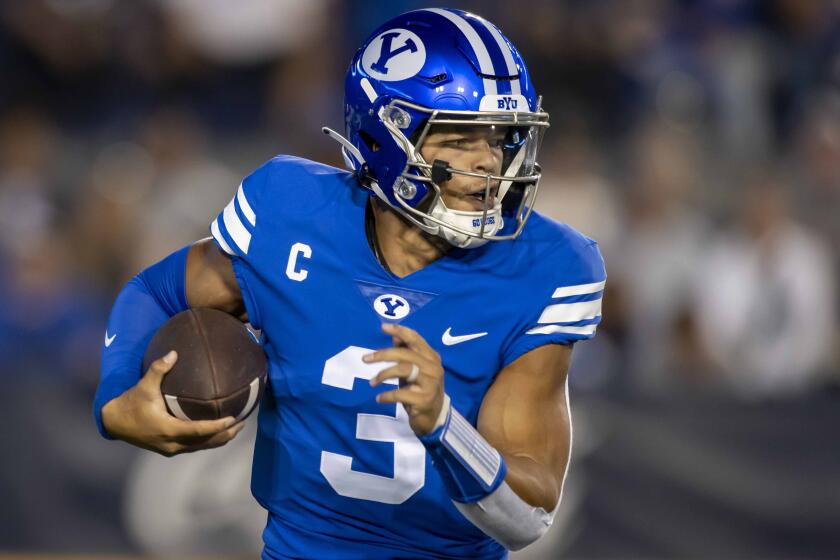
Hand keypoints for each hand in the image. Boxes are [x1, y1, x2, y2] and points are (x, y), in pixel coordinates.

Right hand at [101, 350, 244, 456]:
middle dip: (226, 434)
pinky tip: (219, 429)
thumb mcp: (143, 386)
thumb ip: (158, 369)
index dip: (218, 427)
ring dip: (220, 439)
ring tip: (237, 426)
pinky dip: (209, 439)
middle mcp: (172, 443)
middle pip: (206, 442)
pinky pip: (195, 446)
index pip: (199, 431)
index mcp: (168, 430)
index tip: (234, 419)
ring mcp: (171, 448)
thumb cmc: (130, 403)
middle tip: (243, 422)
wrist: (114, 423)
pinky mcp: (170, 449)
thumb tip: (174, 352)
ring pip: (202, 447)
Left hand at [365, 323, 445, 435]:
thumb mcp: (414, 370)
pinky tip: (379, 398)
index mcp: (431, 357)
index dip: (400, 331)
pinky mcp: (424, 400)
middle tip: (365, 359)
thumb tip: (395, 337)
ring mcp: (430, 384)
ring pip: (403, 369)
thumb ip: (407, 354)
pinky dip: (386, 395)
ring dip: (383, 375)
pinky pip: (400, 393)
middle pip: (406, 354)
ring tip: (372, 382)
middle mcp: (433, 367)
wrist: (434, 417)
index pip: (416, 339)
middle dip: (383, 354)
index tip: (383, 327)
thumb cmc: (420, 389)